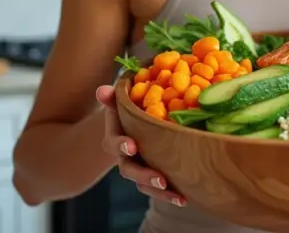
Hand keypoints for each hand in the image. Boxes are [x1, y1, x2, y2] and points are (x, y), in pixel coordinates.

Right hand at [96, 85, 186, 206]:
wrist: (133, 123)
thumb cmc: (128, 108)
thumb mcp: (120, 100)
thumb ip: (112, 97)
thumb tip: (103, 90)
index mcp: (115, 138)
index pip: (112, 144)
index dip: (121, 145)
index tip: (133, 146)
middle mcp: (125, 158)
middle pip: (129, 171)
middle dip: (144, 176)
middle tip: (160, 179)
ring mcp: (139, 168)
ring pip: (144, 185)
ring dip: (160, 192)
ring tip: (178, 197)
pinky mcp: (154, 175)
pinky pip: (159, 189)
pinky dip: (171, 195)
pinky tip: (185, 197)